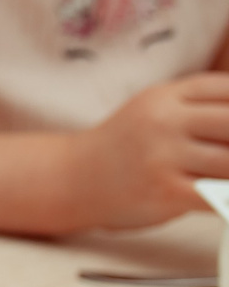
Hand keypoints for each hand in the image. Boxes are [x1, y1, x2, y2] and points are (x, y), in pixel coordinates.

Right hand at [67, 74, 228, 230]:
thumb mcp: (155, 110)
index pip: (225, 89)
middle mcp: (163, 121)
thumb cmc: (126, 147)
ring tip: (224, 174)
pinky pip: (217, 195)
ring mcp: (162, 156)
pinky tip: (226, 197)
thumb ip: (200, 107)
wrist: (74, 178)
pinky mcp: (165, 191)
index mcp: (165, 97)